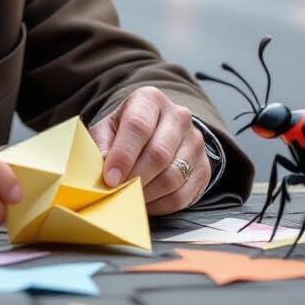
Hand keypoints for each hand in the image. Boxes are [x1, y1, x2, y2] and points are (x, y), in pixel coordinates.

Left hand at [88, 87, 210, 213]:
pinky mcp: (204, 167)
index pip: (138, 126)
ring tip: (130, 198)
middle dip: (135, 178)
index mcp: (149, 99)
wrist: (155, 132)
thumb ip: (101, 147)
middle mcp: (178, 116)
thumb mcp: (107, 130)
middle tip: (118, 192)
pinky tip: (147, 203)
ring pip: (173, 176)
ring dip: (148, 194)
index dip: (123, 156)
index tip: (110, 179)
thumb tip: (102, 174)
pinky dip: (162, 205)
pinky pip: (184, 195)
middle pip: (158, 153)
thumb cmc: (124, 132)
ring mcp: (195, 141)